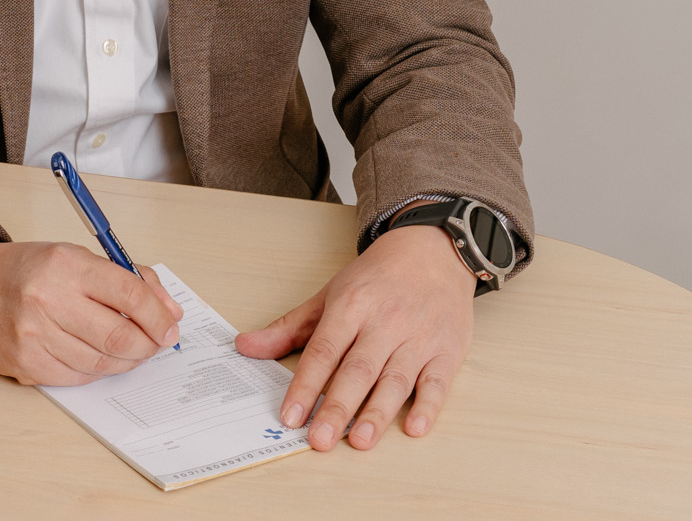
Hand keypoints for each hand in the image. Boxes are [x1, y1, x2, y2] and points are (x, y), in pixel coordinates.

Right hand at [0, 237, 183, 385]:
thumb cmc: (26, 270)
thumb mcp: (75, 257)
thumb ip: (125, 279)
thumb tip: (168, 310)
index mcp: (65, 265)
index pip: (128, 293)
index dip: (158, 315)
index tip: (170, 326)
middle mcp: (47, 300)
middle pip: (119, 336)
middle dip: (148, 344)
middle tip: (157, 343)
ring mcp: (34, 336)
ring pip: (101, 363)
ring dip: (126, 360)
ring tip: (131, 349)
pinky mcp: (26, 365)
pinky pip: (77, 377)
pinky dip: (97, 370)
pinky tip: (99, 356)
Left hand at [234, 224, 475, 450]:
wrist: (432, 249)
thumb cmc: (377, 277)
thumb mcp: (330, 294)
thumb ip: (289, 327)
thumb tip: (245, 347)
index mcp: (351, 306)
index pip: (323, 350)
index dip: (305, 385)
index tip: (289, 416)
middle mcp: (384, 322)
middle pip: (358, 370)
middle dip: (338, 407)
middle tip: (320, 439)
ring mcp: (418, 337)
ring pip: (396, 379)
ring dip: (378, 412)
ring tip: (360, 441)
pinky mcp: (447, 351)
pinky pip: (438, 382)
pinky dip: (428, 405)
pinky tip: (415, 427)